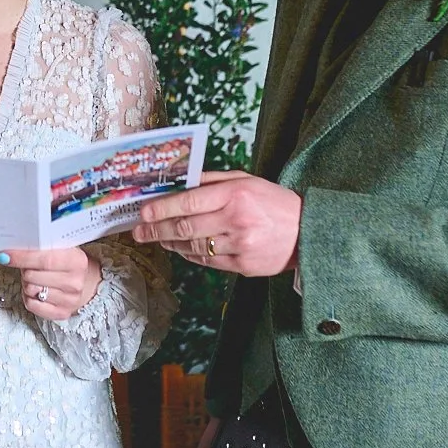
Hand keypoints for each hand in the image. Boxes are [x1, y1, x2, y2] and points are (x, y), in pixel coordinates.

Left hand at [1, 246, 100, 320]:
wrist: (88, 284)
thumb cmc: (69, 263)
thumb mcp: (62, 249)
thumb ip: (41, 247)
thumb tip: (12, 251)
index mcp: (77, 261)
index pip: (44, 259)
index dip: (22, 257)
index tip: (6, 255)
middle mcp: (75, 282)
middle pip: (33, 276)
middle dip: (24, 270)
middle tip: (29, 266)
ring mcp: (69, 300)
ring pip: (30, 290)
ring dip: (27, 283)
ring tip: (36, 278)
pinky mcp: (61, 313)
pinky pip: (32, 305)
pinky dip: (29, 297)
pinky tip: (36, 291)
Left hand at [131, 170, 300, 276]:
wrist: (307, 232)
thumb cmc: (272, 202)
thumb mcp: (245, 180)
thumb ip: (211, 182)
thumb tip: (178, 184)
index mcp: (236, 194)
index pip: (189, 201)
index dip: (162, 208)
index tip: (143, 212)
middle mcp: (236, 220)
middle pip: (185, 227)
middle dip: (157, 229)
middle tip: (140, 230)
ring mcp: (240, 246)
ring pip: (194, 247)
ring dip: (171, 243)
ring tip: (158, 238)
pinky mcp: (243, 266)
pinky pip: (208, 261)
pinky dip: (191, 255)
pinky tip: (182, 248)